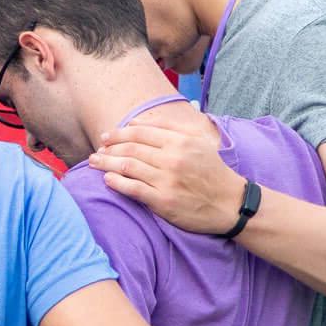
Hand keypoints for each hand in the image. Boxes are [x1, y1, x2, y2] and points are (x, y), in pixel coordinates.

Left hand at [89, 112, 246, 234]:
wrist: (230, 203)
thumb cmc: (212, 171)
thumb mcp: (199, 142)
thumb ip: (172, 129)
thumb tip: (139, 122)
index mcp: (180, 141)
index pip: (139, 132)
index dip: (118, 134)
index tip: (105, 137)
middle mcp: (172, 158)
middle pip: (130, 149)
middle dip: (108, 149)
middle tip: (96, 151)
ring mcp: (167, 180)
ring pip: (127, 167)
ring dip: (106, 164)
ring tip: (94, 163)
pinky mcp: (164, 201)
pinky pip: (132, 189)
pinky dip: (116, 183)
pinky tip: (107, 180)